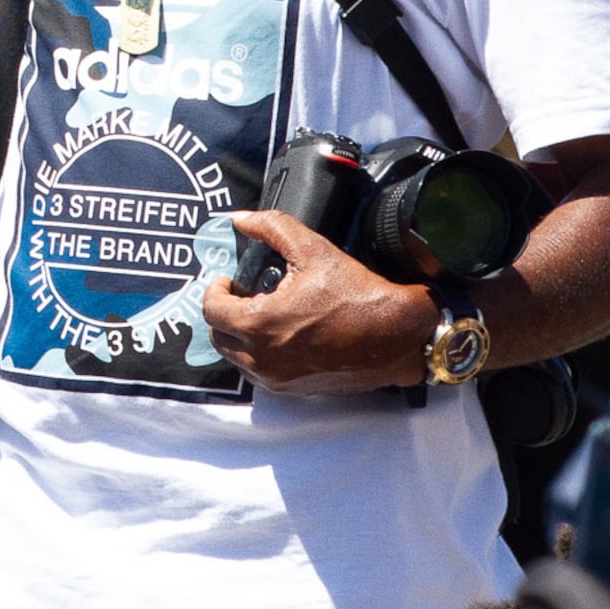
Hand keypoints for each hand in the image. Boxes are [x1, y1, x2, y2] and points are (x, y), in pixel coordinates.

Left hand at [202, 212, 437, 392]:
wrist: (397, 337)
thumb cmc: (356, 294)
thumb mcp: (313, 249)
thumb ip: (271, 227)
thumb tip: (240, 219)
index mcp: (259, 324)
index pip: (211, 310)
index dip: (215, 290)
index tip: (230, 279)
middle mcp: (262, 358)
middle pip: (218, 337)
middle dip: (224, 313)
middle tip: (244, 295)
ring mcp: (278, 379)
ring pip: (236, 358)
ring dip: (239, 336)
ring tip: (262, 313)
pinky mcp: (294, 390)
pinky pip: (259, 374)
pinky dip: (258, 355)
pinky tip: (280, 335)